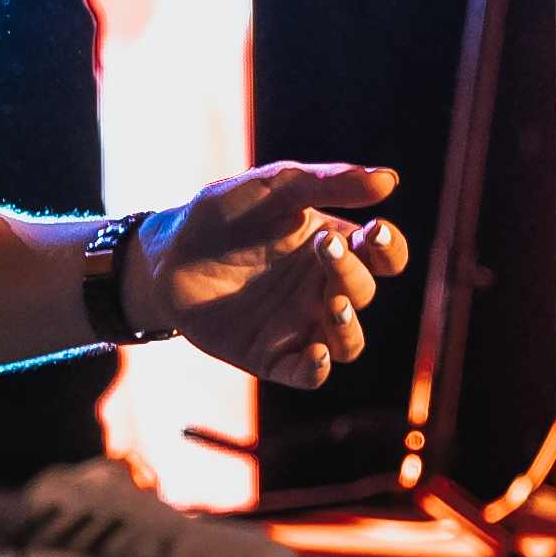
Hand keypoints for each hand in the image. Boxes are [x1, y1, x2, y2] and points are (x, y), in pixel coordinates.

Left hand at [137, 161, 402, 387]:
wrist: (164, 255)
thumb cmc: (222, 215)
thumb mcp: (271, 188)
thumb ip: (326, 183)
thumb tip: (390, 180)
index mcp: (333, 247)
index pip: (385, 256)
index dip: (391, 247)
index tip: (375, 231)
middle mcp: (323, 290)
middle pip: (364, 291)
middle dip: (352, 270)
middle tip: (322, 246)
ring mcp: (300, 326)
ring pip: (349, 343)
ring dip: (349, 326)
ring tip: (333, 303)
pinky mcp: (272, 358)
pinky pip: (309, 375)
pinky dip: (317, 369)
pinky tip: (313, 352)